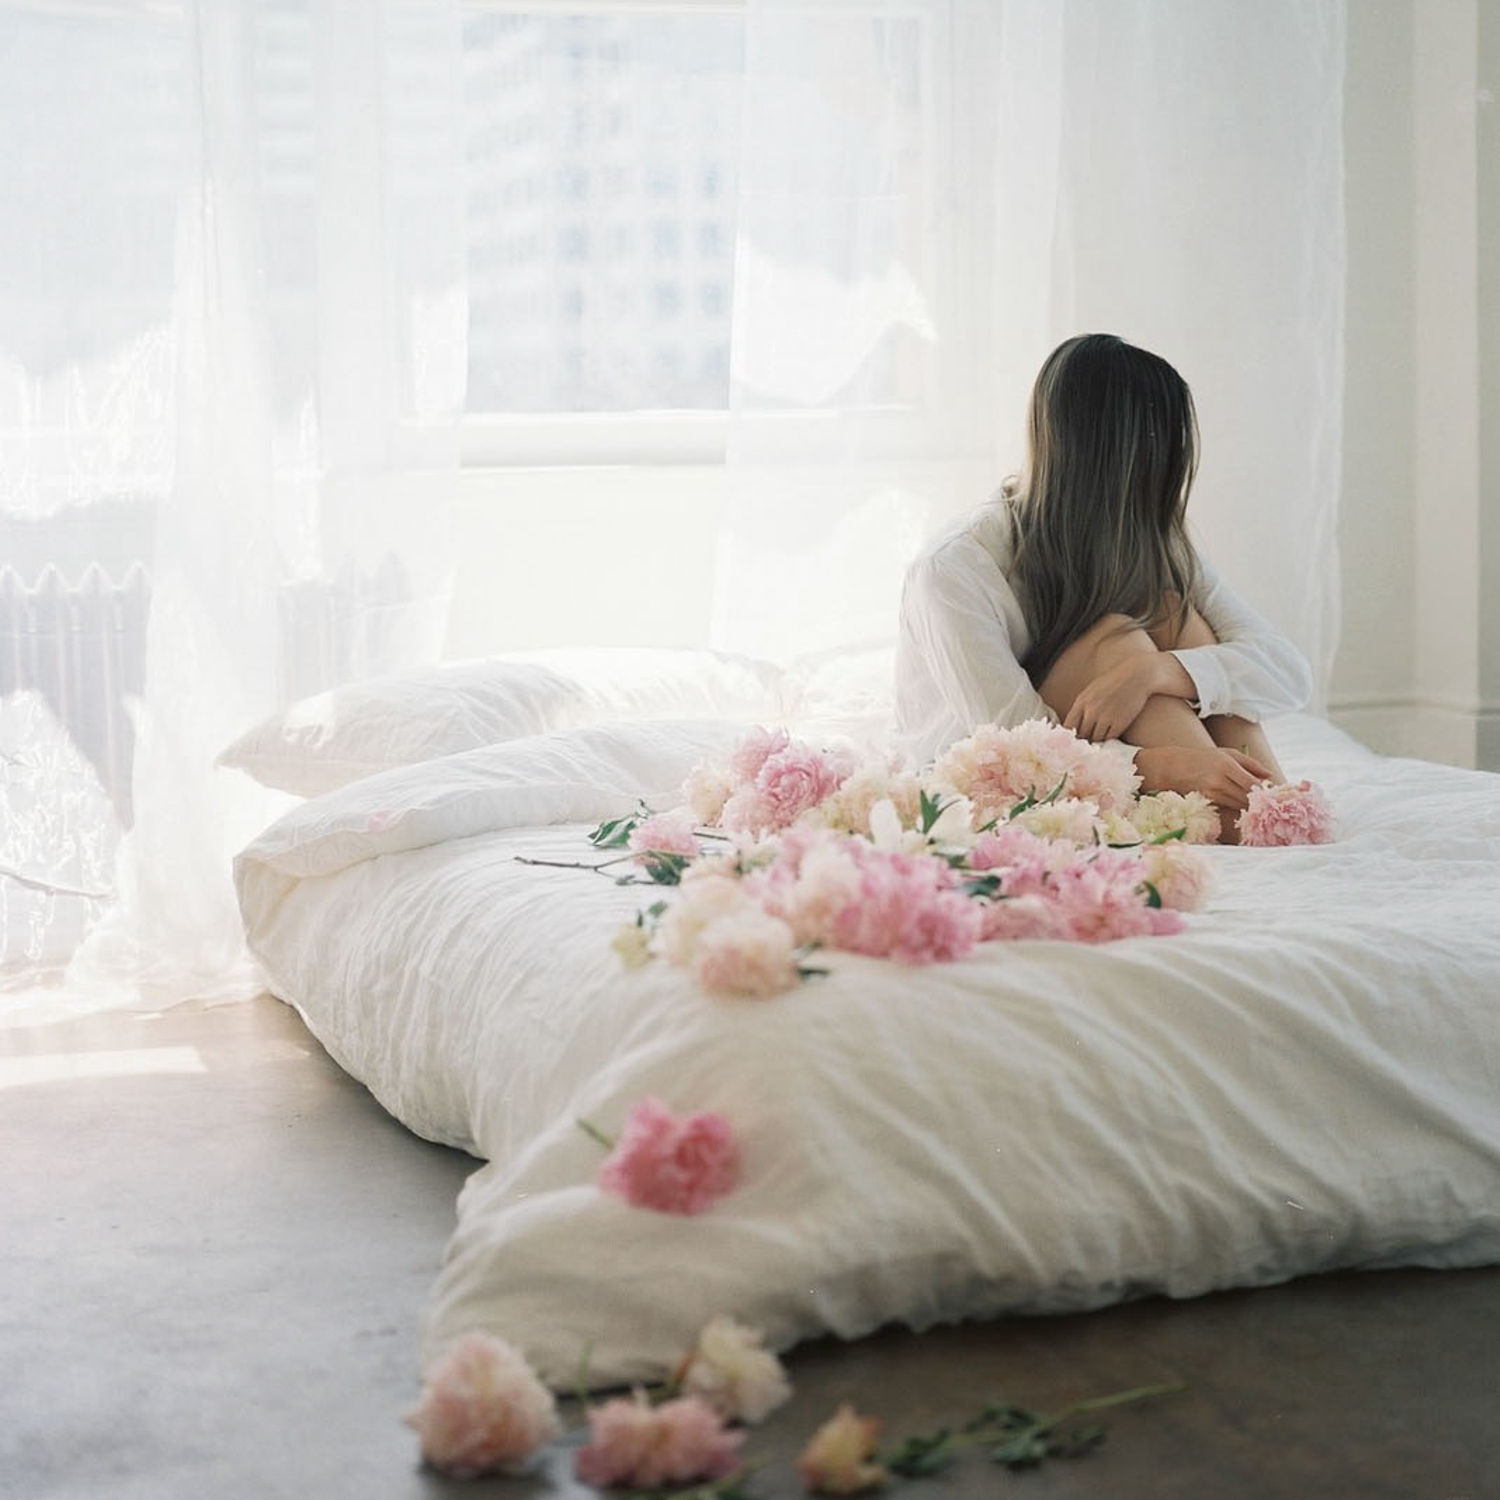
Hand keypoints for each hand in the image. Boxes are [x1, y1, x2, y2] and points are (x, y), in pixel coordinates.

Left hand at [1063, 658, 1156, 742]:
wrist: (1137, 676)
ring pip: (1095, 739)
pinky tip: (1109, 739)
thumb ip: (1082, 707)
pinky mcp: (1120, 723)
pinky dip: (1108, 741)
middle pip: (1082, 735)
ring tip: (1098, 742)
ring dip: (1096, 742)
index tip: (1073, 739)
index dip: (1069, 736)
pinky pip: (1109, 739)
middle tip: (1085, 745)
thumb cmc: (1113, 682)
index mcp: (1082, 701)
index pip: (1069, 726)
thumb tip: (1073, 727)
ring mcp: (1106, 717)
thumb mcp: (1092, 690)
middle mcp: (1091, 710)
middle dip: (1083, 740)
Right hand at [1134, 745, 1274, 810]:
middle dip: (1260, 800)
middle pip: (1247, 797)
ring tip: (1258, 802)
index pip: (1253, 784)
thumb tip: (1271, 776)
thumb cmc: (1203, 757)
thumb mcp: (1227, 753)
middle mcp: (1219, 781)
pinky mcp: (1206, 802)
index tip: (1275, 793)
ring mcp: (1211, 794)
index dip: (1266, 791)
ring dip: (1250, 805)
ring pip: (1239, 805)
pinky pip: (1228, 807)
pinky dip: (1237, 806)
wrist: (1171, 767)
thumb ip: (1251, 764)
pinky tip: (1241, 803)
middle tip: (1270, 800)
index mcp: (1226, 765)